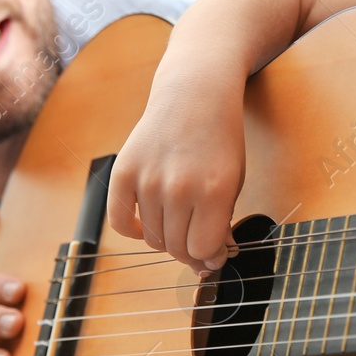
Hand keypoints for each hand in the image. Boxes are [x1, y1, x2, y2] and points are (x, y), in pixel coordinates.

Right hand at [108, 79, 244, 273]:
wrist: (194, 94)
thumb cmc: (219, 138)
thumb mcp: (235, 179)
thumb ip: (222, 221)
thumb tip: (207, 261)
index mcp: (215, 190)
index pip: (203, 249)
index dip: (211, 256)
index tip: (215, 254)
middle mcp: (179, 187)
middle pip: (177, 248)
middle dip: (190, 251)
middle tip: (196, 241)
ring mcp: (148, 179)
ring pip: (152, 239)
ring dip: (166, 238)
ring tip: (178, 219)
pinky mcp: (123, 171)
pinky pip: (120, 222)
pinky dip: (133, 230)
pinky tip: (147, 222)